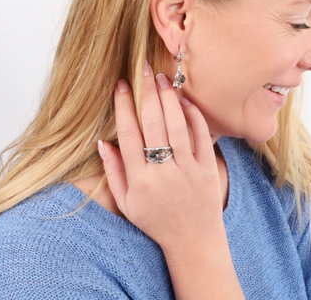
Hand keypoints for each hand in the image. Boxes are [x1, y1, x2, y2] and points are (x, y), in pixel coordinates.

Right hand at [99, 61, 224, 250]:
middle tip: (143, 68)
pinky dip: (193, 116)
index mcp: (140, 180)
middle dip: (146, 92)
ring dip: (168, 98)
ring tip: (161, 78)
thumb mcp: (126, 203)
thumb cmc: (156, 221)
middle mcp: (163, 172)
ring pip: (177, 125)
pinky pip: (201, 137)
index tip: (121, 85)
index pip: (128, 134)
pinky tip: (185, 101)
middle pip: (153, 123)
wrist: (194, 241)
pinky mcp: (208, 169)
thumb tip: (102, 142)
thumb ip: (113, 172)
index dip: (123, 106)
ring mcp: (188, 170)